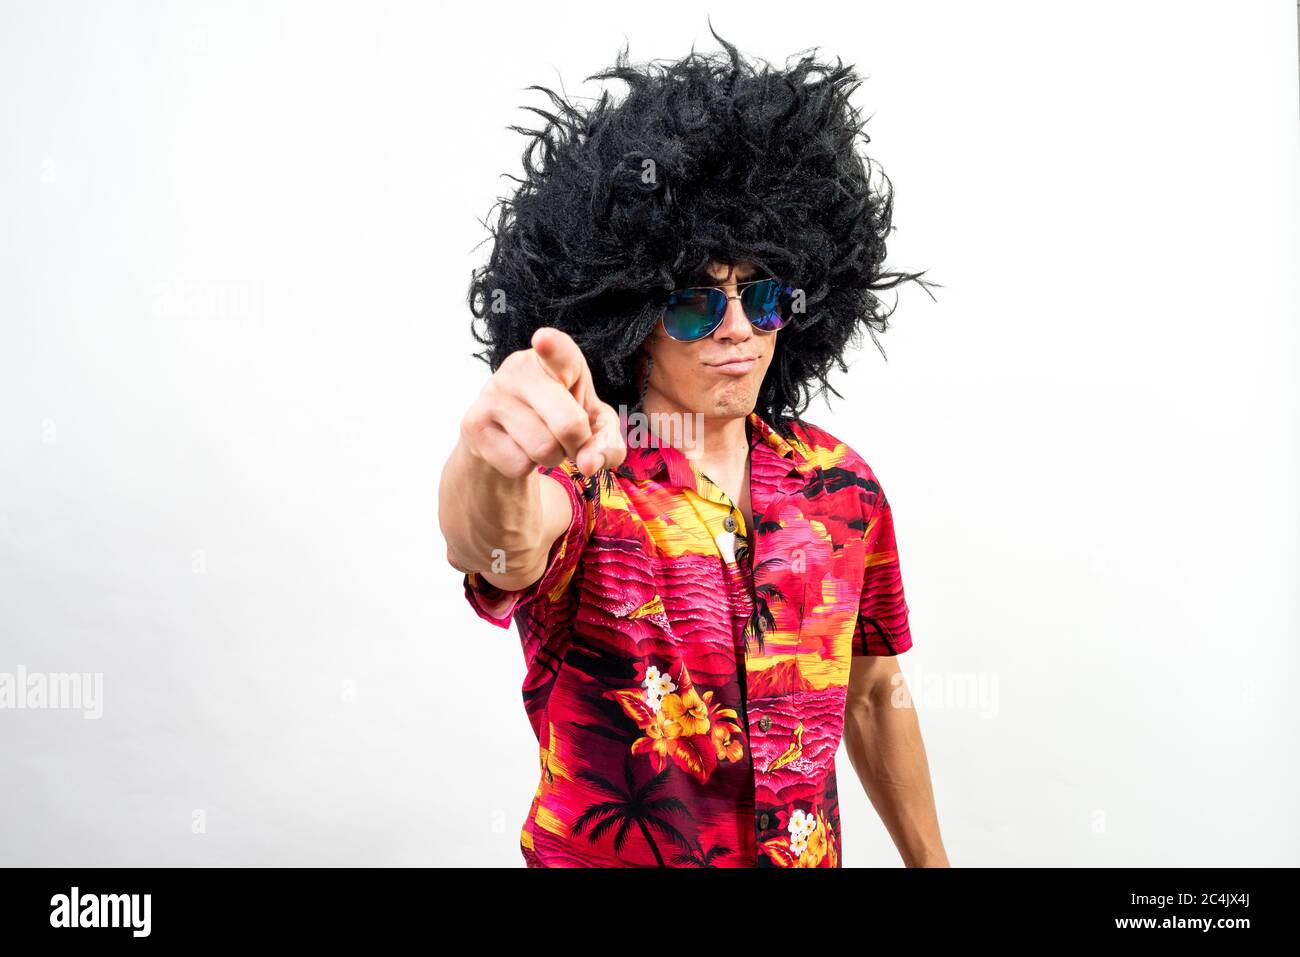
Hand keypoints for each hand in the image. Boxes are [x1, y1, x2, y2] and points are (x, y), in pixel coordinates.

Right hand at [460, 327, 626, 479]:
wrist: (506, 434)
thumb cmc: (559, 417)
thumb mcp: (594, 422)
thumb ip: (606, 440)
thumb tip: (589, 464)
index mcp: (555, 357)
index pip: (556, 349)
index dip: (552, 346)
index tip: (543, 340)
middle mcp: (520, 368)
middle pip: (568, 424)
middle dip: (578, 444)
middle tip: (572, 441)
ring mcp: (493, 394)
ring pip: (544, 449)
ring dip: (552, 457)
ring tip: (542, 440)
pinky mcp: (475, 424)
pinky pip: (519, 465)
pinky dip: (527, 467)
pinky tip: (518, 448)